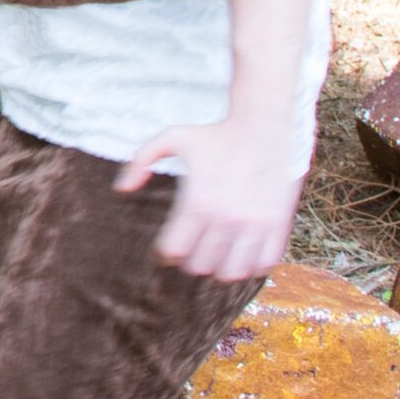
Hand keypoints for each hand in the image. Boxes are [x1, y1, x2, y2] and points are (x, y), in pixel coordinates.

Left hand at [116, 116, 299, 282]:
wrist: (263, 126)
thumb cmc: (214, 134)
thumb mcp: (172, 138)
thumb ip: (140, 160)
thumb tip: (122, 189)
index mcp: (198, 201)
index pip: (174, 251)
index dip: (167, 253)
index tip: (169, 247)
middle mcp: (226, 217)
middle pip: (200, 266)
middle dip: (192, 261)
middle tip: (194, 249)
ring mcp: (254, 224)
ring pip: (231, 272)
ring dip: (220, 268)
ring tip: (218, 255)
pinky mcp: (277, 225)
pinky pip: (263, 265)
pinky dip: (250, 266)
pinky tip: (243, 253)